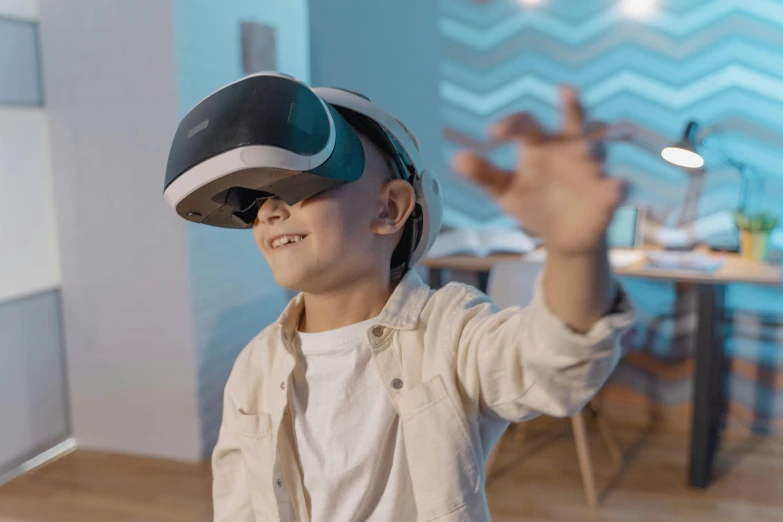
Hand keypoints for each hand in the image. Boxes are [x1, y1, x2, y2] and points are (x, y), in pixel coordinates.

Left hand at [452, 87, 623, 255]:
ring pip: (597, 150)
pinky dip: (618, 187)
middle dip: (572, 107)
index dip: (513, 124)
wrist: (563, 235)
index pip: (527, 126)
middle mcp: (569, 149)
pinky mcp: (608, 194)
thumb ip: (485, 175)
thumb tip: (457, 158)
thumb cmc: (533, 202)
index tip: (493, 131)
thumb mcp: (505, 190)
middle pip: (574, 121)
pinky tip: (617, 187)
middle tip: (566, 91)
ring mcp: (592, 170)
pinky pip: (617, 188)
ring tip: (584, 149)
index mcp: (541, 145)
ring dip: (593, 148)